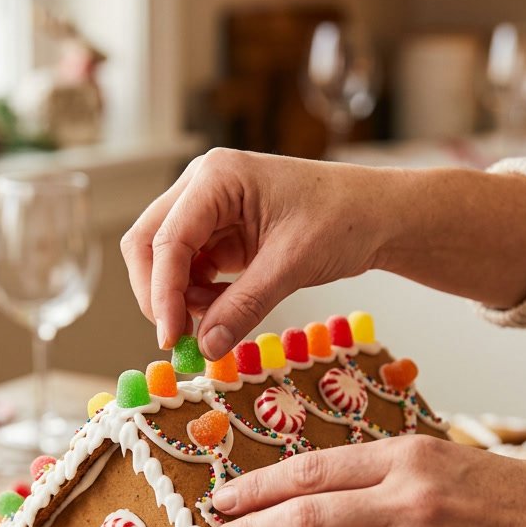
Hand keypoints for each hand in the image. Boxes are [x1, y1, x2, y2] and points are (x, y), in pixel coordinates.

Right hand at [120, 148, 384, 357]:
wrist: (377, 215)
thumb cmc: (343, 220)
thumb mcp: (291, 266)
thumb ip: (244, 307)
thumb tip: (206, 349)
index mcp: (217, 177)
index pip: (167, 240)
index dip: (162, 293)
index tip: (171, 338)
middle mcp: (203, 187)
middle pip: (148, 243)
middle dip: (158, 294)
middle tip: (179, 339)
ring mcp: (208, 209)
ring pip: (164, 260)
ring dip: (180, 298)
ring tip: (217, 320)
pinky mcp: (219, 233)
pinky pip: (190, 269)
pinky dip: (198, 296)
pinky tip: (224, 310)